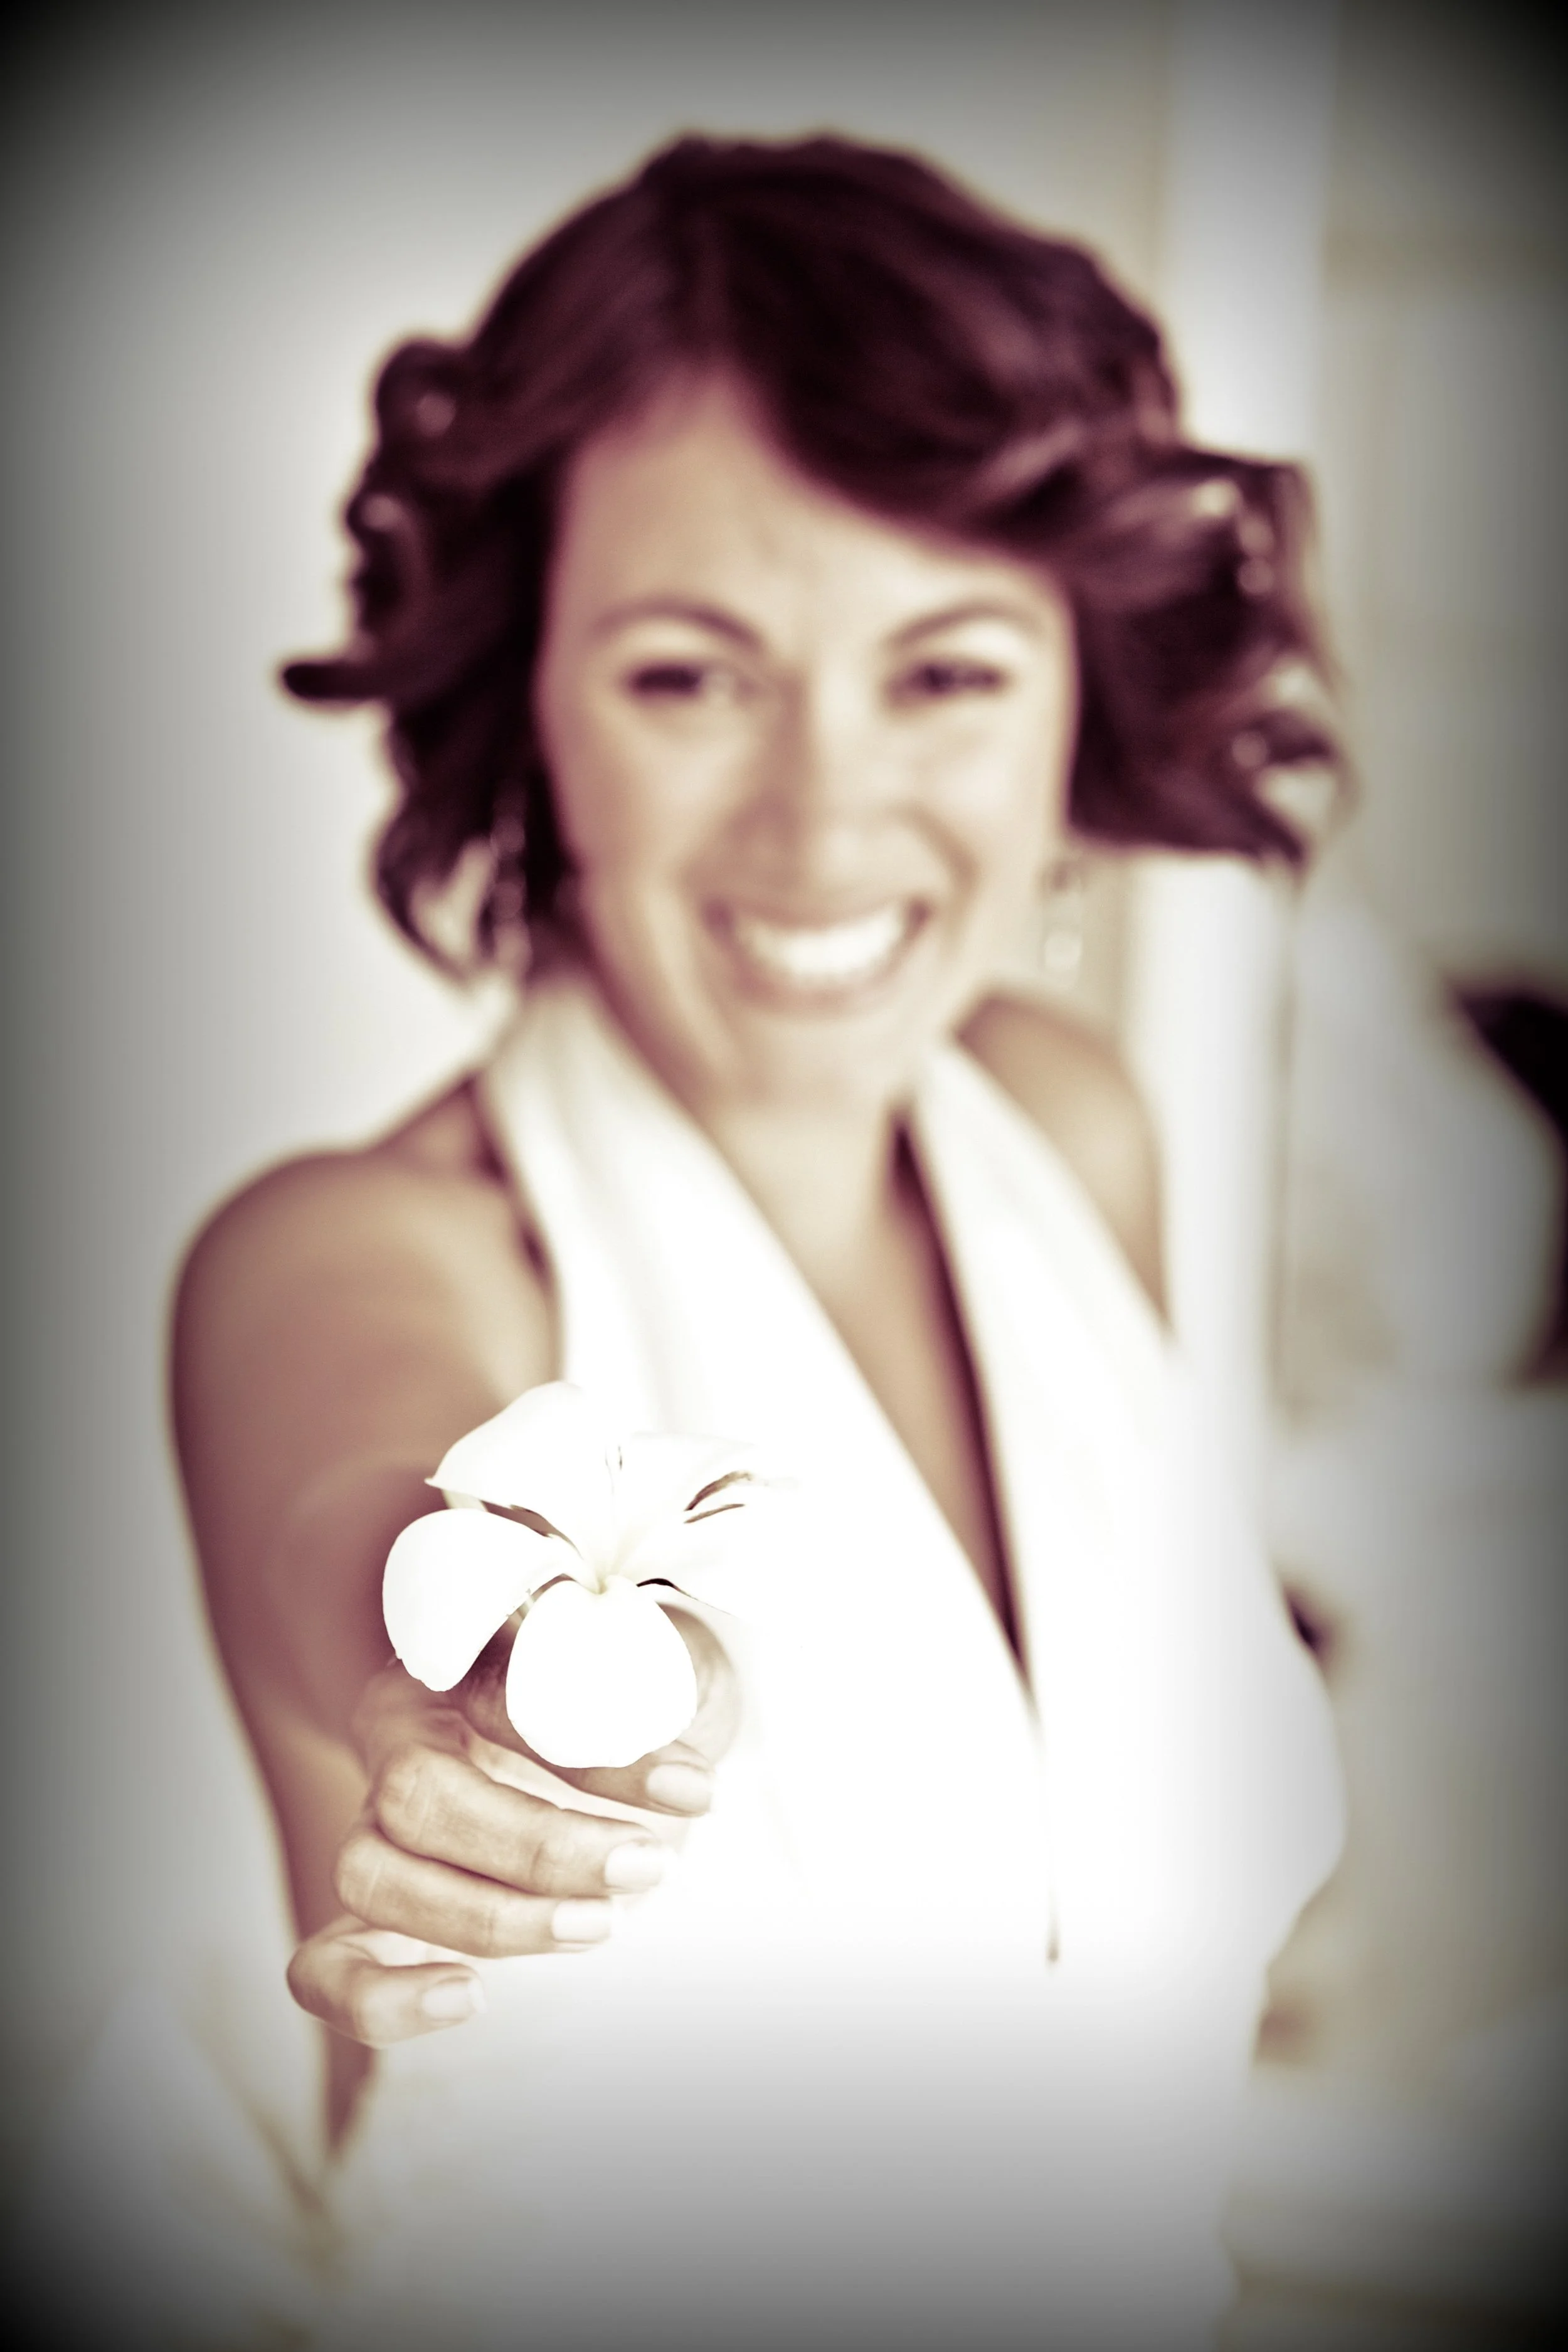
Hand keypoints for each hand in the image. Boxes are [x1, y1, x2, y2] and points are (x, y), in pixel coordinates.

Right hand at [287, 1607, 737, 2046]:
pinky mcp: (371, 1915)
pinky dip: (377, 1998)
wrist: (602, 1748)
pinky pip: (324, 1969)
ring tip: (598, 1925)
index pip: (502, 1695)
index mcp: (457, 1655)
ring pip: (371, 1875)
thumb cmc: (630, 1700)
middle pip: (417, 1791)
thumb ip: (667, 1689)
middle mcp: (398, 1735)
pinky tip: (468, 1999)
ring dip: (487, 1917)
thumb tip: (683, 1779)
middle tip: (643, 1867)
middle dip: (537, 1846)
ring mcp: (373, 1826)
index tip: (691, 1789)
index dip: (600, 1753)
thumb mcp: (662, 1672)